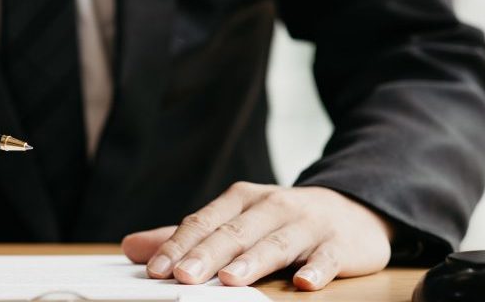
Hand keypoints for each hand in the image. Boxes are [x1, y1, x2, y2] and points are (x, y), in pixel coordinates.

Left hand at [121, 183, 392, 289]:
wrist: (352, 208)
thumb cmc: (280, 220)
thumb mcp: (233, 221)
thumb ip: (185, 238)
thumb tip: (132, 248)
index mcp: (241, 200)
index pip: (203, 223)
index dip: (178, 245)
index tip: (155, 270)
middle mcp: (271, 206)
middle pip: (234, 232)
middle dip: (207, 254)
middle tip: (182, 276)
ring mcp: (307, 223)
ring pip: (276, 242)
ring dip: (252, 260)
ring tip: (229, 279)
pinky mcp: (339, 243)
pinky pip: (327, 257)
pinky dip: (317, 269)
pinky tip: (304, 283)